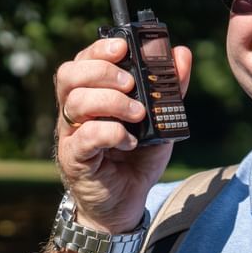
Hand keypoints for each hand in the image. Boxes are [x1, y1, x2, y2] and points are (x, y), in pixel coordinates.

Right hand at [54, 37, 192, 233]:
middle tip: (130, 83)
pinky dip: (111, 132)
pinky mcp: (75, 158)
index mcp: (91, 95)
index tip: (123, 46)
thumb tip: (181, 54)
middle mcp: (75, 112)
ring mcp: (71, 135)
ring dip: (111, 102)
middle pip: (69, 75)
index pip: (83, 60)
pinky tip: (129, 141)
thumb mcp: (160, 120)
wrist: (126, 205)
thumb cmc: (137, 160)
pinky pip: (85, 136)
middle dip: (102, 71)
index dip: (99, 49)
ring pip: (76, 102)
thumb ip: (170, 88)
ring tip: (138, 115)